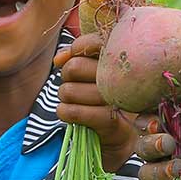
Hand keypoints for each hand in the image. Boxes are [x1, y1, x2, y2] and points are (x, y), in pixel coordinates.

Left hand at [55, 32, 137, 172]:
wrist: (120, 137)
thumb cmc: (104, 100)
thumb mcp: (92, 75)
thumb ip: (76, 59)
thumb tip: (58, 59)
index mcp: (121, 60)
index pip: (94, 42)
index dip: (77, 49)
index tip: (73, 58)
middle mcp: (122, 77)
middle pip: (74, 68)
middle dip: (67, 78)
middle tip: (76, 85)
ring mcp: (117, 99)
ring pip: (68, 91)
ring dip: (65, 98)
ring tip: (77, 102)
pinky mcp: (109, 120)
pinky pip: (71, 111)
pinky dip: (65, 113)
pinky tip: (74, 115)